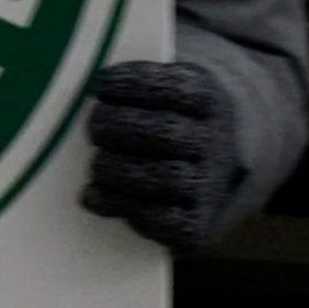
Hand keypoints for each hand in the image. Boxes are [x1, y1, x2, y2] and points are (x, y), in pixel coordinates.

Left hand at [83, 61, 241, 253]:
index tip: (103, 82)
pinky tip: (93, 194)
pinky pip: (157, 219)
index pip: (178, 88)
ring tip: (97, 163)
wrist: (209, 174)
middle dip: (117, 126)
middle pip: (166, 132)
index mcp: (209, 102)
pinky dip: (118, 205)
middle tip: (94, 127)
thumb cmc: (170, 123)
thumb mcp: (166, 93)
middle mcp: (216, 143)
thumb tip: (91, 91)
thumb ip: (135, 89)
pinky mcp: (194, 225)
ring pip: (162, 177)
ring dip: (115, 168)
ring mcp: (209, 185)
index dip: (135, 83)